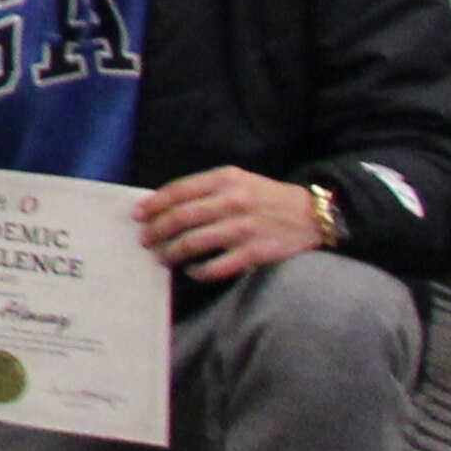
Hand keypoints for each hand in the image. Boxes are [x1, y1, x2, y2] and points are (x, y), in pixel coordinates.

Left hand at [138, 166, 326, 280]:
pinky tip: (192, 271)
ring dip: (170, 253)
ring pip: (192, 243)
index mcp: (225, 179)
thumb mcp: (238, 180)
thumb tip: (163, 205)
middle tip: (144, 240)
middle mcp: (232, 201)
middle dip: (155, 231)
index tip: (138, 216)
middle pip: (180, 218)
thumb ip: (205, 189)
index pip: (178, 191)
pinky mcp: (254, 252)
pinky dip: (198, 271)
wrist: (312, 215)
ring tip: (161, 258)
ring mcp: (243, 228)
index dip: (153, 204)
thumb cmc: (266, 197)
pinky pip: (215, 267)